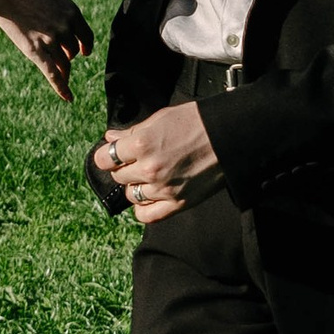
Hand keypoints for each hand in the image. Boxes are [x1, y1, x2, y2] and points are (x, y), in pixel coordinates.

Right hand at [0, 0, 90, 100]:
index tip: (83, 50)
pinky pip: (52, 74)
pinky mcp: (34, 51)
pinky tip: (69, 98)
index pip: (86, 35)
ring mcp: (50, 41)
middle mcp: (64, 28)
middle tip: (65, 56)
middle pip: (73, 50)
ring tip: (64, 74)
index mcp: (71, 11)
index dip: (85, 44)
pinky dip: (62, 88)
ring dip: (64, 69)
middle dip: (70, 54)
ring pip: (64, 63)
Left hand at [94, 99, 222, 225]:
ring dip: (135, 185)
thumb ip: (132, 132)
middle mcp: (149, 169)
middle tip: (139, 160)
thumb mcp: (160, 118)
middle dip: (124, 168)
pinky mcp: (178, 203)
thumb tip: (110, 139)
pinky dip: (143, 208)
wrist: (228, 136)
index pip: (104, 159)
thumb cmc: (195, 121)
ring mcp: (163, 188)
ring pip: (131, 195)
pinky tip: (149, 196)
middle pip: (118, 176)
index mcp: (142, 144)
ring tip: (150, 175)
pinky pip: (147, 215)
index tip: (114, 153)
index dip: (108, 155)